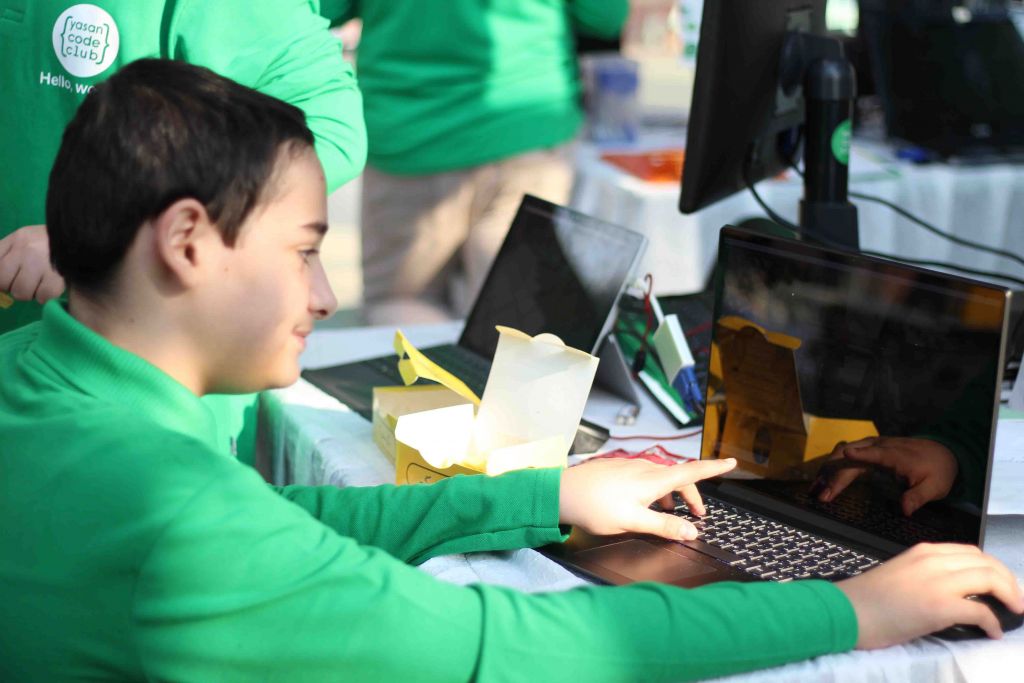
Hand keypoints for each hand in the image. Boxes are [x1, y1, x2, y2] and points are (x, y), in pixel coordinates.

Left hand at [0, 224, 64, 302]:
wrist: (83, 239)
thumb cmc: (49, 242)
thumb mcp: (24, 239)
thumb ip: (5, 253)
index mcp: (17, 239)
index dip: (0, 280)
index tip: (8, 281)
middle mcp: (28, 250)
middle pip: (5, 283)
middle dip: (13, 287)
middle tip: (26, 282)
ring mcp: (44, 264)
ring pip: (22, 293)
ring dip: (30, 293)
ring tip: (39, 285)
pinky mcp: (59, 278)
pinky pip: (43, 297)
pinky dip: (45, 297)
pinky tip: (50, 288)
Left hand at [558, 457, 736, 540]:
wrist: (561, 493)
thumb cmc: (594, 507)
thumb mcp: (633, 522)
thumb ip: (664, 526)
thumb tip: (692, 531)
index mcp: (653, 480)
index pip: (692, 472)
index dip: (714, 468)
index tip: (732, 462)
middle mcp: (645, 468)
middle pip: (679, 477)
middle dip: (692, 495)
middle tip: (698, 515)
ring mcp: (631, 466)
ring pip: (661, 477)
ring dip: (671, 494)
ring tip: (668, 513)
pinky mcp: (618, 468)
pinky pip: (645, 476)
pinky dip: (654, 489)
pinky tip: (643, 504)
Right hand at [815, 437, 957, 515]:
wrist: (943, 453)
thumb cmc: (938, 471)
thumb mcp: (935, 488)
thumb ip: (918, 497)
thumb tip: (904, 510)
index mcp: (894, 455)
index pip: (872, 453)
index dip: (857, 455)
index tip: (845, 456)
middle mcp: (878, 446)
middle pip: (848, 456)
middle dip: (833, 475)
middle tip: (821, 495)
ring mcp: (870, 446)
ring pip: (841, 454)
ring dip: (827, 470)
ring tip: (815, 489)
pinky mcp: (866, 449)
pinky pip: (843, 455)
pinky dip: (831, 467)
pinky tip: (822, 480)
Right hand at [838, 543, 1023, 647]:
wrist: (847, 610)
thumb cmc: (868, 598)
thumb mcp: (901, 573)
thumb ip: (926, 573)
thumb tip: (952, 590)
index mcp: (923, 551)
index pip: (972, 552)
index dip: (993, 568)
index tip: (1000, 584)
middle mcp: (933, 561)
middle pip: (987, 563)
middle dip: (1008, 582)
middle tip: (1014, 601)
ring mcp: (937, 582)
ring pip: (990, 580)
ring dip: (1009, 597)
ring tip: (1012, 612)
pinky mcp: (939, 607)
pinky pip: (980, 611)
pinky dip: (992, 623)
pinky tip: (992, 632)